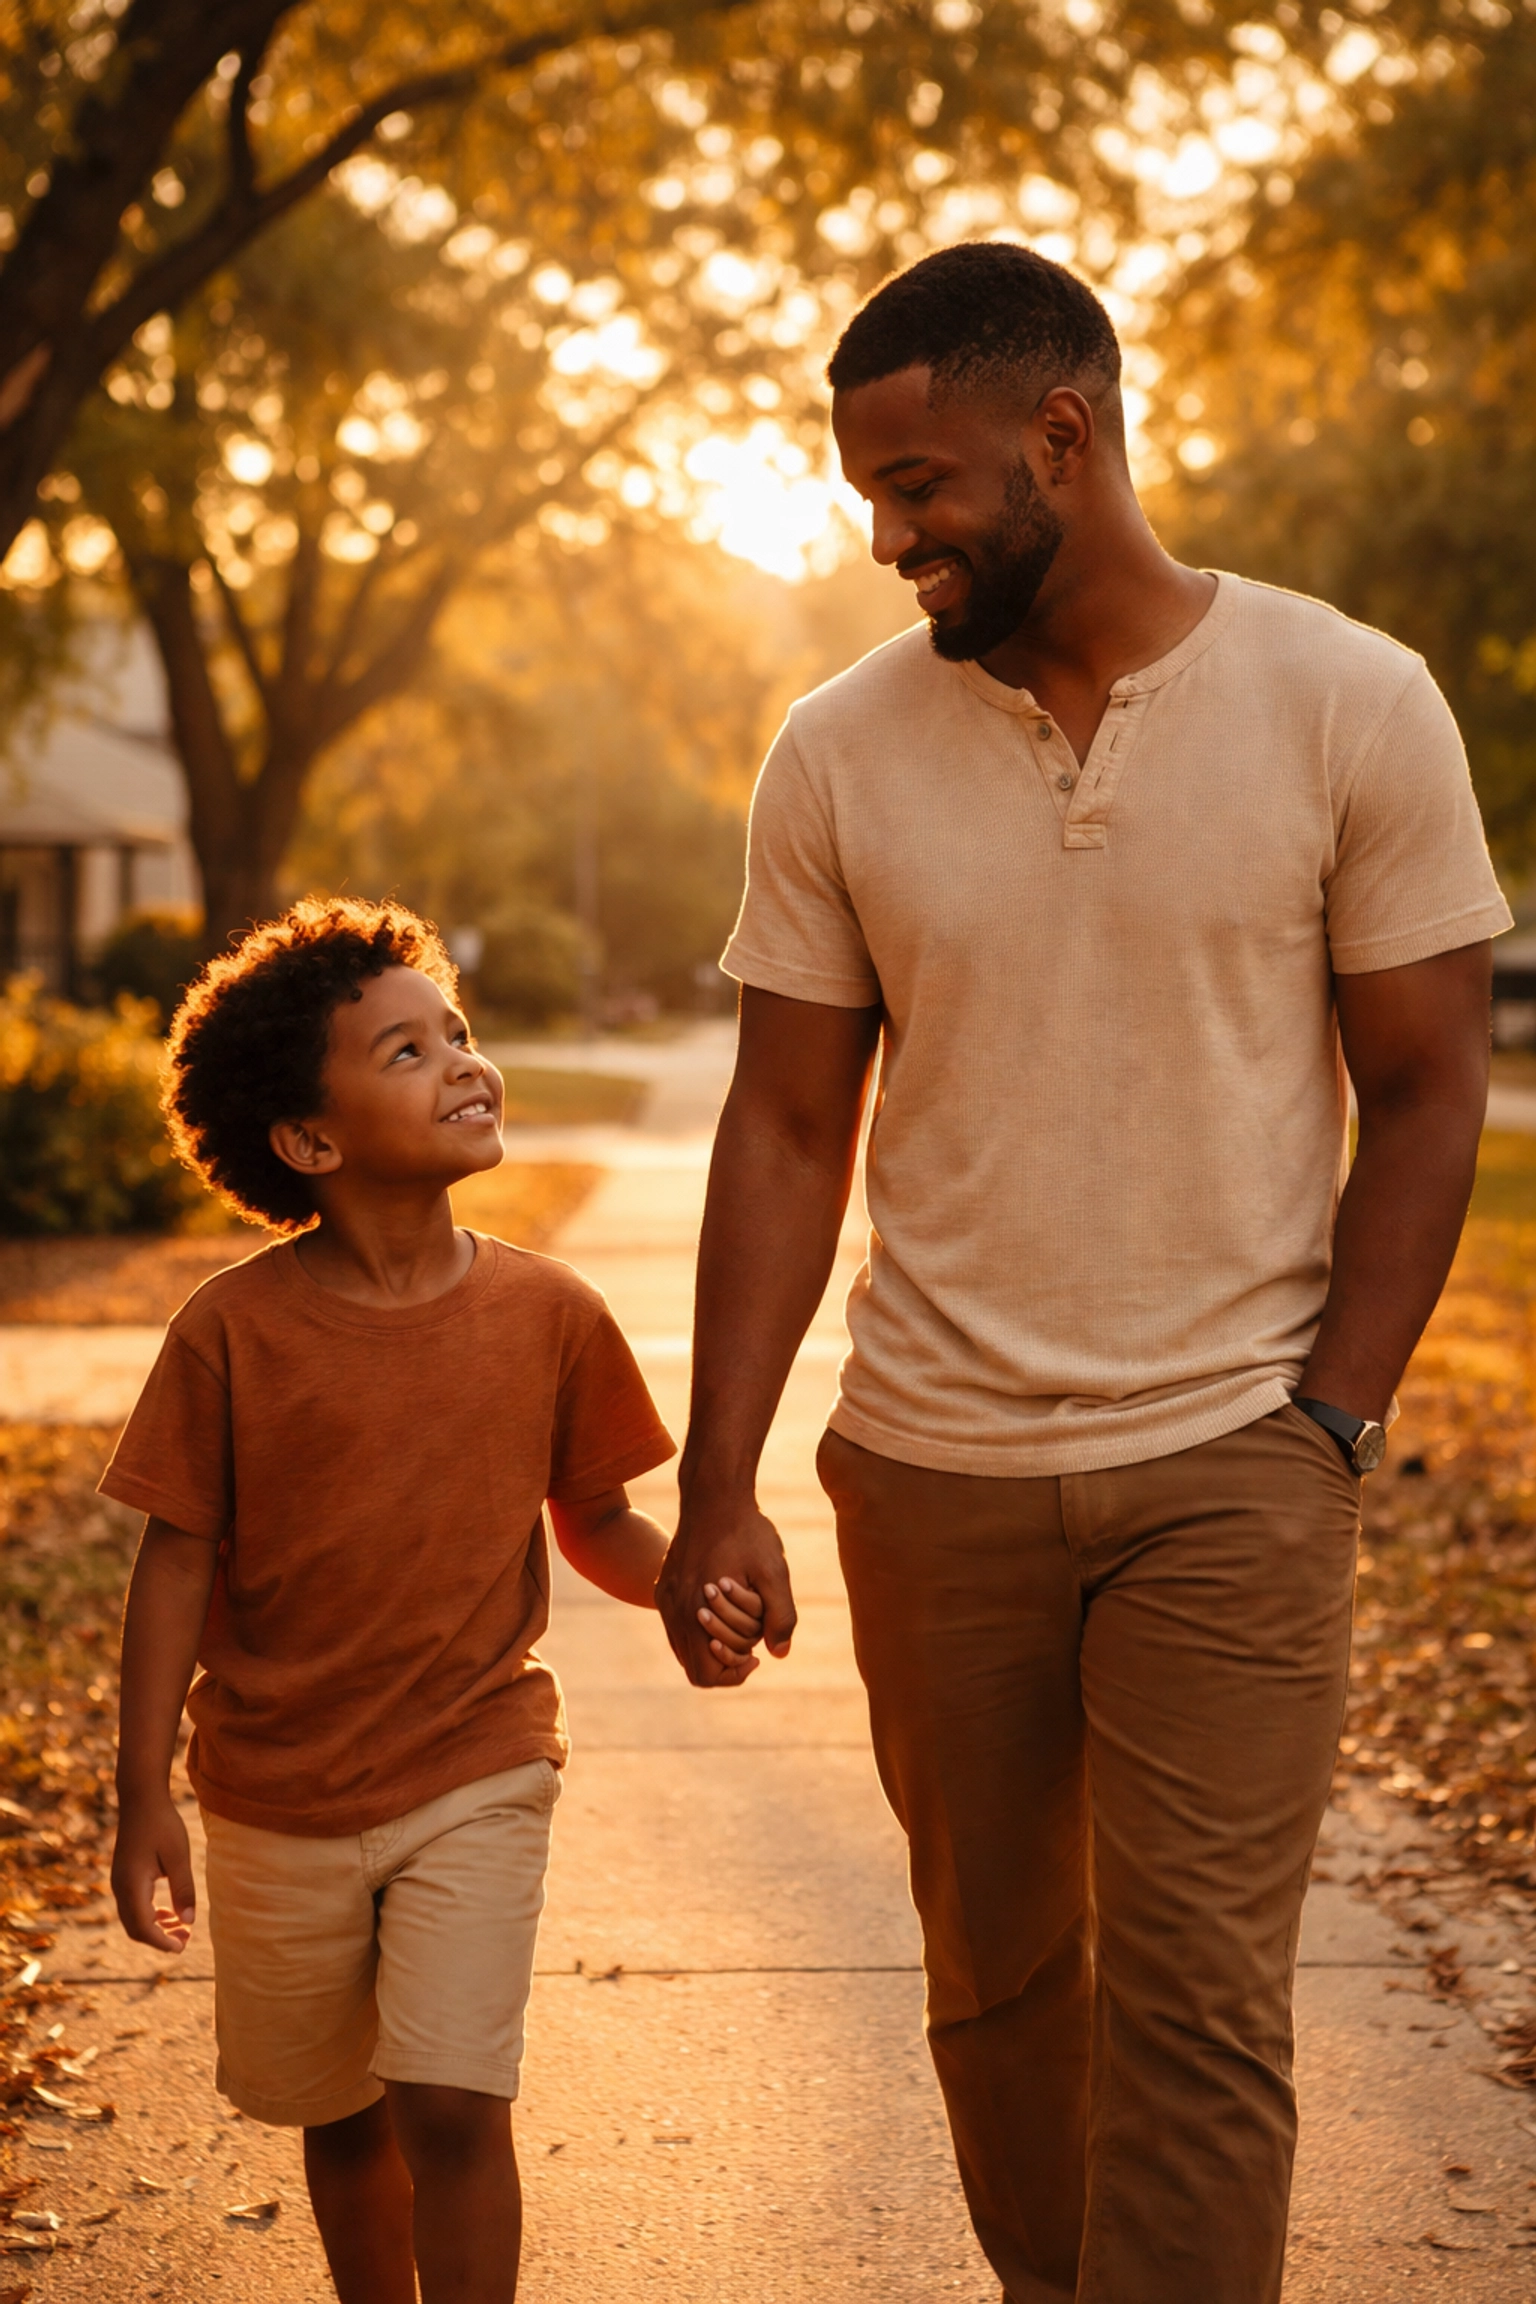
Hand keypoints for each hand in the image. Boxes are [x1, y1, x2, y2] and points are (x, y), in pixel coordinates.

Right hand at [111, 1790, 195, 1953]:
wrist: (141, 1799)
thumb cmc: (162, 1825)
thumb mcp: (179, 1856)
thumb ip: (183, 1889)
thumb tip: (189, 1921)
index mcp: (132, 1885)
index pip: (143, 1927)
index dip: (162, 1942)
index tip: (182, 1947)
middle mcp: (120, 1887)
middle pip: (135, 1928)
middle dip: (159, 1939)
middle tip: (185, 1940)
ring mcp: (119, 1882)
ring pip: (133, 1919)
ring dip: (155, 1928)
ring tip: (182, 1929)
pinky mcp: (123, 1876)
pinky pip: (133, 1906)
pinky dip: (150, 1915)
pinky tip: (169, 1913)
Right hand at [657, 1496, 797, 1687]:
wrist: (715, 1495)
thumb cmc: (747, 1533)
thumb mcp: (774, 1573)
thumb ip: (781, 1617)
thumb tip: (779, 1653)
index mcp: (693, 1613)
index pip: (704, 1675)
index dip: (733, 1675)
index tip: (757, 1657)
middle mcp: (671, 1610)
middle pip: (694, 1665)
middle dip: (726, 1658)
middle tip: (752, 1639)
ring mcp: (664, 1596)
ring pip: (685, 1645)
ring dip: (713, 1642)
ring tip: (741, 1621)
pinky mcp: (663, 1584)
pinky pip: (677, 1623)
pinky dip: (700, 1625)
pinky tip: (724, 1604)